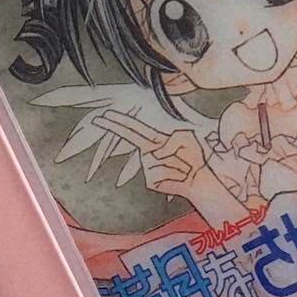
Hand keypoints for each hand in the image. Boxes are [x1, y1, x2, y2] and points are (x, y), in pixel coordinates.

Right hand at [92, 111, 208, 198]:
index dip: (120, 121)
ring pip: (159, 157)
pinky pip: (162, 171)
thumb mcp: (188, 138)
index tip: (106, 115)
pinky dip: (175, 173)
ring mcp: (147, 166)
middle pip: (128, 136)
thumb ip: (174, 139)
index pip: (134, 128)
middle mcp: (148, 151)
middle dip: (114, 126)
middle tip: (97, 118)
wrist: (199, 178)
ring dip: (177, 161)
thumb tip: (157, 152)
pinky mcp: (151, 181)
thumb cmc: (193, 156)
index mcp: (154, 140)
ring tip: (182, 166)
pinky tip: (179, 176)